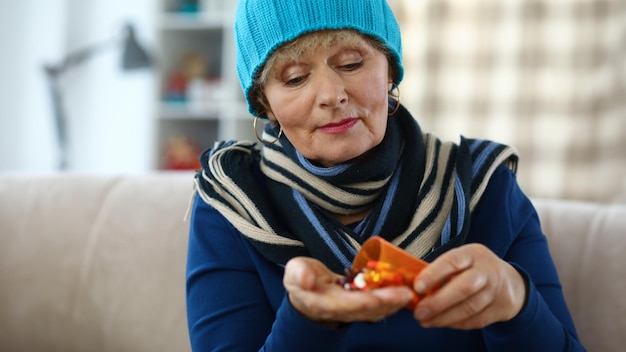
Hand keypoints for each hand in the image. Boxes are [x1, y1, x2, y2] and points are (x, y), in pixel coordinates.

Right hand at [283, 257, 413, 325]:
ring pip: (375, 311)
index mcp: (323, 303)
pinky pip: (377, 307)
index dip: (365, 301)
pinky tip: (403, 293)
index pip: (347, 304)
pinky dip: (391, 301)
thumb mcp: (294, 272)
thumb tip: (306, 280)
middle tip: (406, 294)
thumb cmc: (300, 279)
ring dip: (393, 304)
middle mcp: (340, 311)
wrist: (304, 293)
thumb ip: (299, 274)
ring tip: (408, 293)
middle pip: (366, 310)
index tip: (381, 295)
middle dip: (387, 302)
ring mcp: (351, 311)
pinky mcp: (360, 307)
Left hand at [412, 243, 527, 328]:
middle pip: (463, 288)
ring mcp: (495, 291)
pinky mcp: (498, 309)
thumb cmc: (474, 269)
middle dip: (438, 302)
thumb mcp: (462, 260)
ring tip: (425, 320)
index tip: (417, 287)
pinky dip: (456, 324)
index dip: (433, 274)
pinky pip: (475, 320)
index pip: (452, 262)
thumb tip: (414, 288)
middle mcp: (486, 271)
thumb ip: (442, 270)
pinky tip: (441, 323)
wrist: (510, 283)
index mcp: (472, 254)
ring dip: (444, 317)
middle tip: (419, 312)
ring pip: (469, 308)